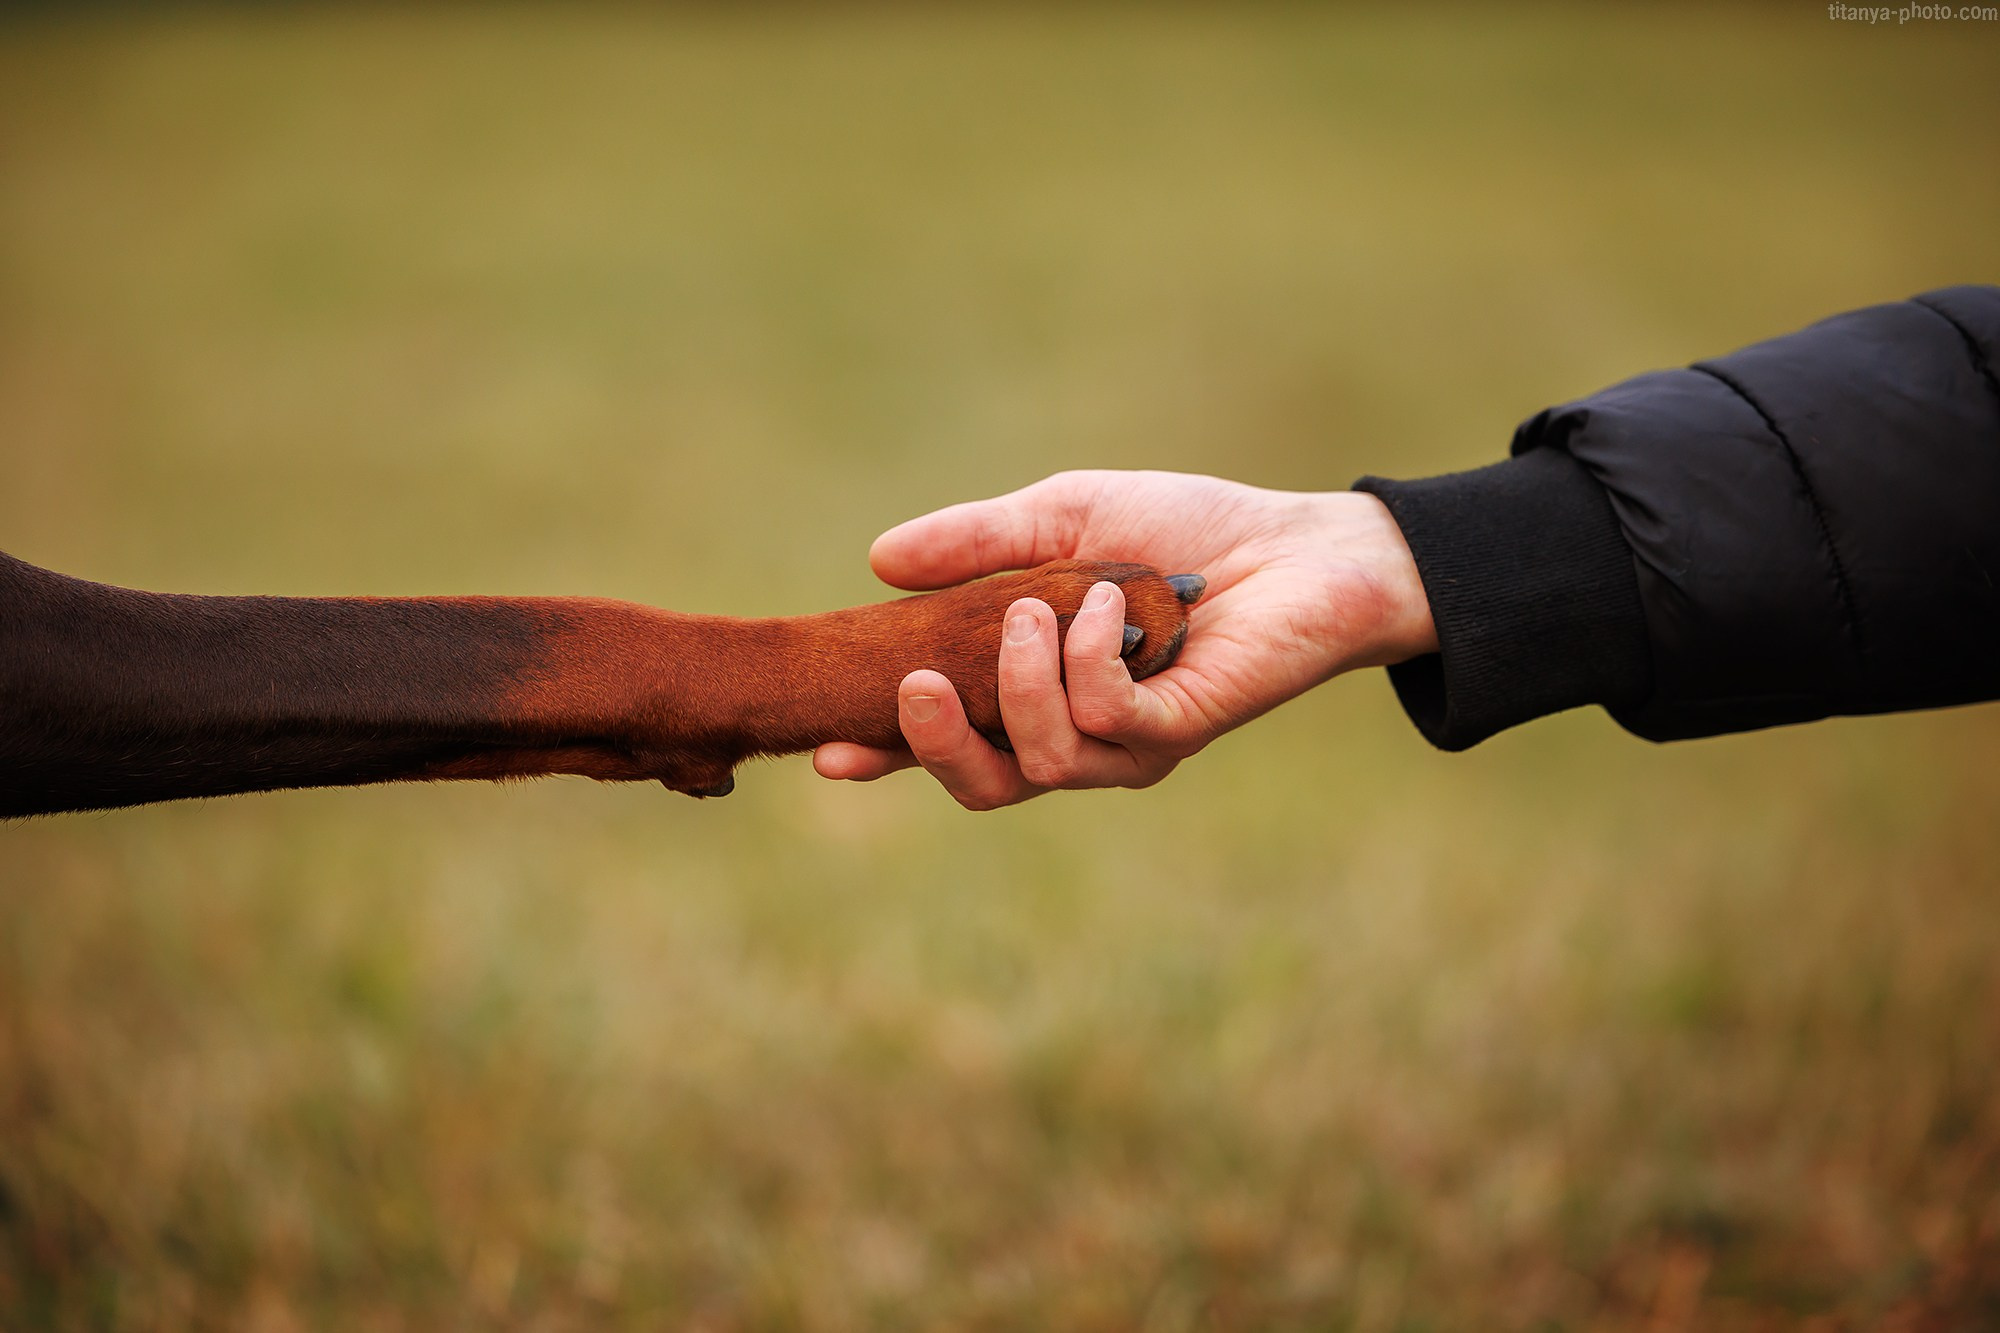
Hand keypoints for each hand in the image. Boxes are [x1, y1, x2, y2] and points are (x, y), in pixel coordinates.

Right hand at [812, 470, 1437, 808]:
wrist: (1300, 542)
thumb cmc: (1185, 531)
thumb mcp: (1065, 519)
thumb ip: (976, 543)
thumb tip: (880, 559)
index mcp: (1041, 693)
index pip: (957, 740)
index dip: (889, 754)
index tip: (830, 753)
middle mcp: (1082, 735)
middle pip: (988, 785)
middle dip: (935, 745)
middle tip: (914, 685)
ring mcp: (1132, 745)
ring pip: (1041, 758)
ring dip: (1021, 680)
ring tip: (1037, 606)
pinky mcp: (1180, 733)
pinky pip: (1105, 721)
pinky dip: (1087, 657)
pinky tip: (1107, 602)